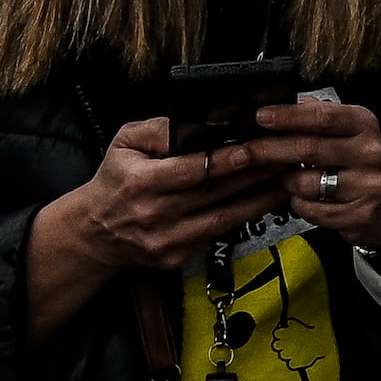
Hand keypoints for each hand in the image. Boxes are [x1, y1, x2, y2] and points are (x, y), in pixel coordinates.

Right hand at [23, 114, 317, 332]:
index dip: (225, 160)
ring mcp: (168, 239)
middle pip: (215, 194)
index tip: (254, 150)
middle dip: (253, 177)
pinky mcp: (178, 257)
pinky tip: (261, 205)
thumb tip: (194, 124)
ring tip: (283, 184)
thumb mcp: (123, 143)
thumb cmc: (115, 179)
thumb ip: (157, 130)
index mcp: (140, 181)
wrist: (96, 229)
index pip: (192, 170)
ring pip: (225, 218)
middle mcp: (155, 213)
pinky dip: (243, 219)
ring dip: (259, 201)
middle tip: (283, 161)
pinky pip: (218, 236)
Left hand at [257, 96, 380, 255]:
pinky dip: (298, 204)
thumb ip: (316, 116)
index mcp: (364, 125)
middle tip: (243, 151)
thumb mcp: (347, 131)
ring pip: (306, 182)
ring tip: (284, 178)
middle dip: (268, 149)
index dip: (287, 116)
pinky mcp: (361, 215)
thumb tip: (277, 104)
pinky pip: (312, 209)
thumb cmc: (359, 162)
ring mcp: (368, 186)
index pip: (322, 116)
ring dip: (285, 181)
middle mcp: (370, 153)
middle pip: (308, 148)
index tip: (260, 117)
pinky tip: (302, 198)